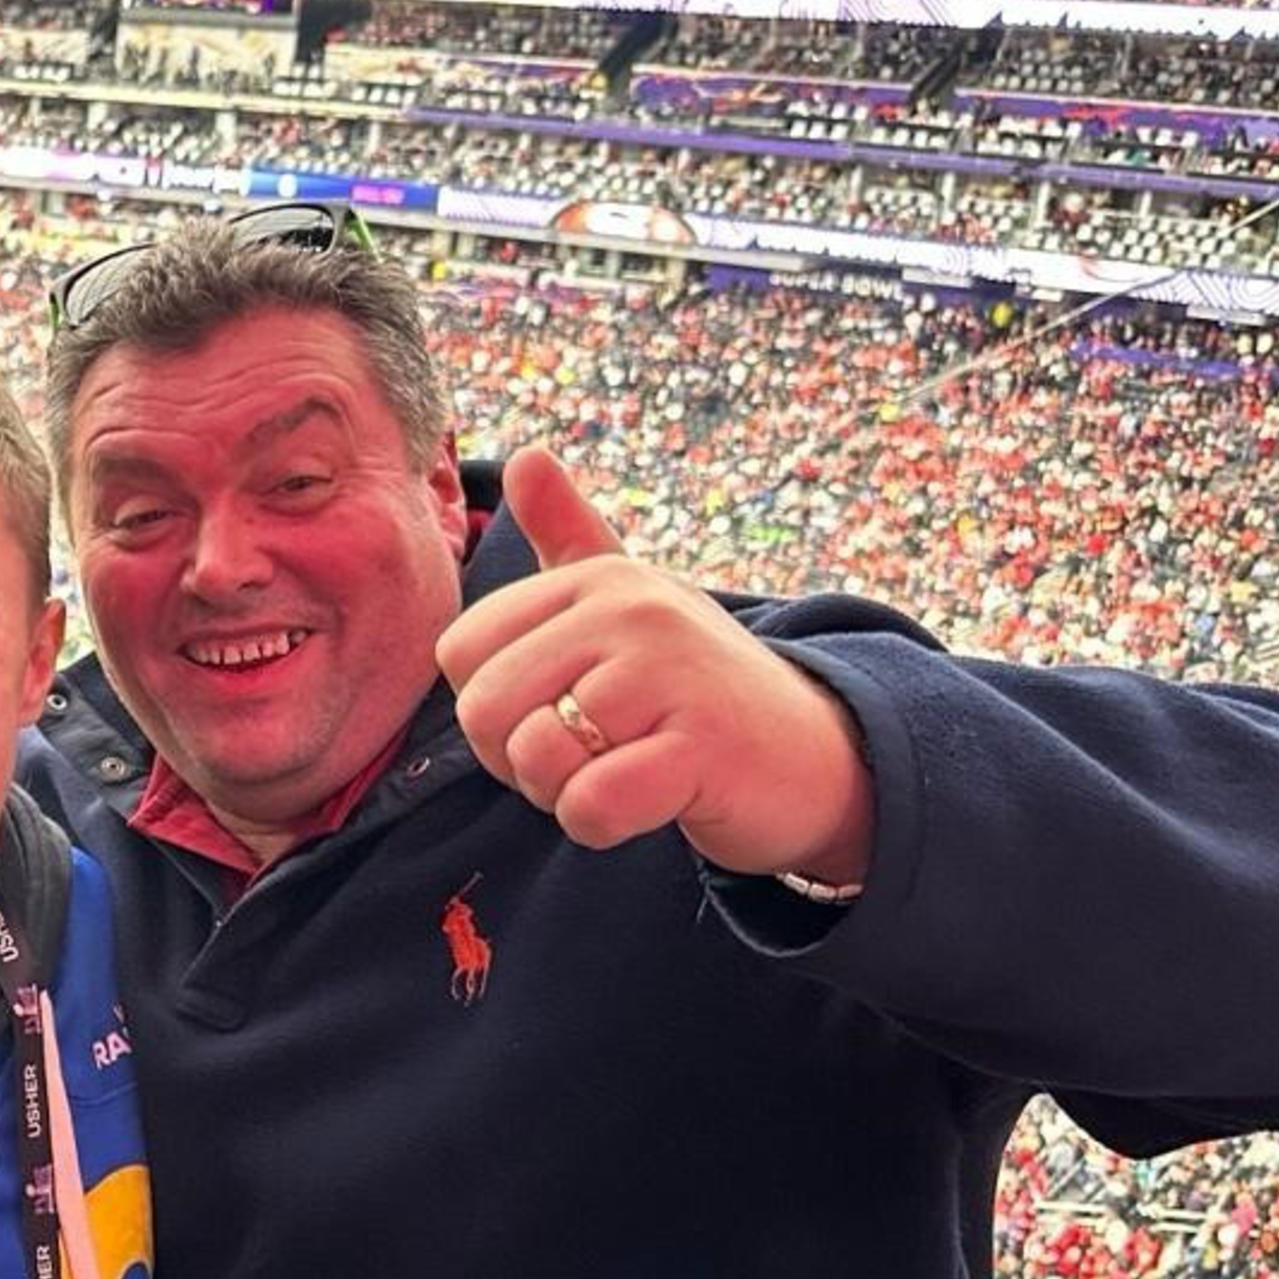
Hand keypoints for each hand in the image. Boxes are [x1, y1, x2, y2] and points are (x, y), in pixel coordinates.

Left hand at [436, 448, 875, 878]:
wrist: (817, 758)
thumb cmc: (696, 687)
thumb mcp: (630, 604)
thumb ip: (571, 537)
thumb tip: (526, 454)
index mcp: (598, 580)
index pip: (461, 652)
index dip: (491, 706)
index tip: (557, 710)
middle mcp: (632, 610)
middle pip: (484, 709)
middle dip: (519, 760)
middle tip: (593, 754)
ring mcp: (670, 672)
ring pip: (534, 759)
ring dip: (562, 794)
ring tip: (626, 769)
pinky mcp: (702, 746)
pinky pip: (590, 804)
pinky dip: (602, 825)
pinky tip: (655, 800)